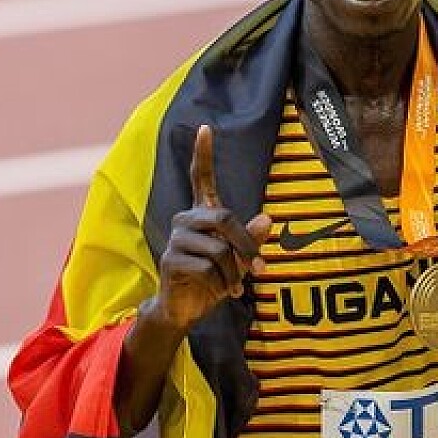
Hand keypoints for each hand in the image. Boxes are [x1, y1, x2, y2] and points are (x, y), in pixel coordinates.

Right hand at [144, 125, 271, 332]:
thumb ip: (252, 239)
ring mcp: (176, 239)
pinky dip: (221, 284)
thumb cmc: (216, 278)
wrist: (187, 309)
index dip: (204, 153)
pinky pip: (207, 268)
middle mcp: (186, 219)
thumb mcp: (241, 259)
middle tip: (261, 268)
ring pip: (218, 249)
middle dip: (246, 246)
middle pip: (224, 218)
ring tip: (233, 286)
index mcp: (203, 213)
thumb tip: (267, 218)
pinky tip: (218, 291)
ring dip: (234, 273)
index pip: (202, 177)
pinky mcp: (171, 260)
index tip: (205, 128)